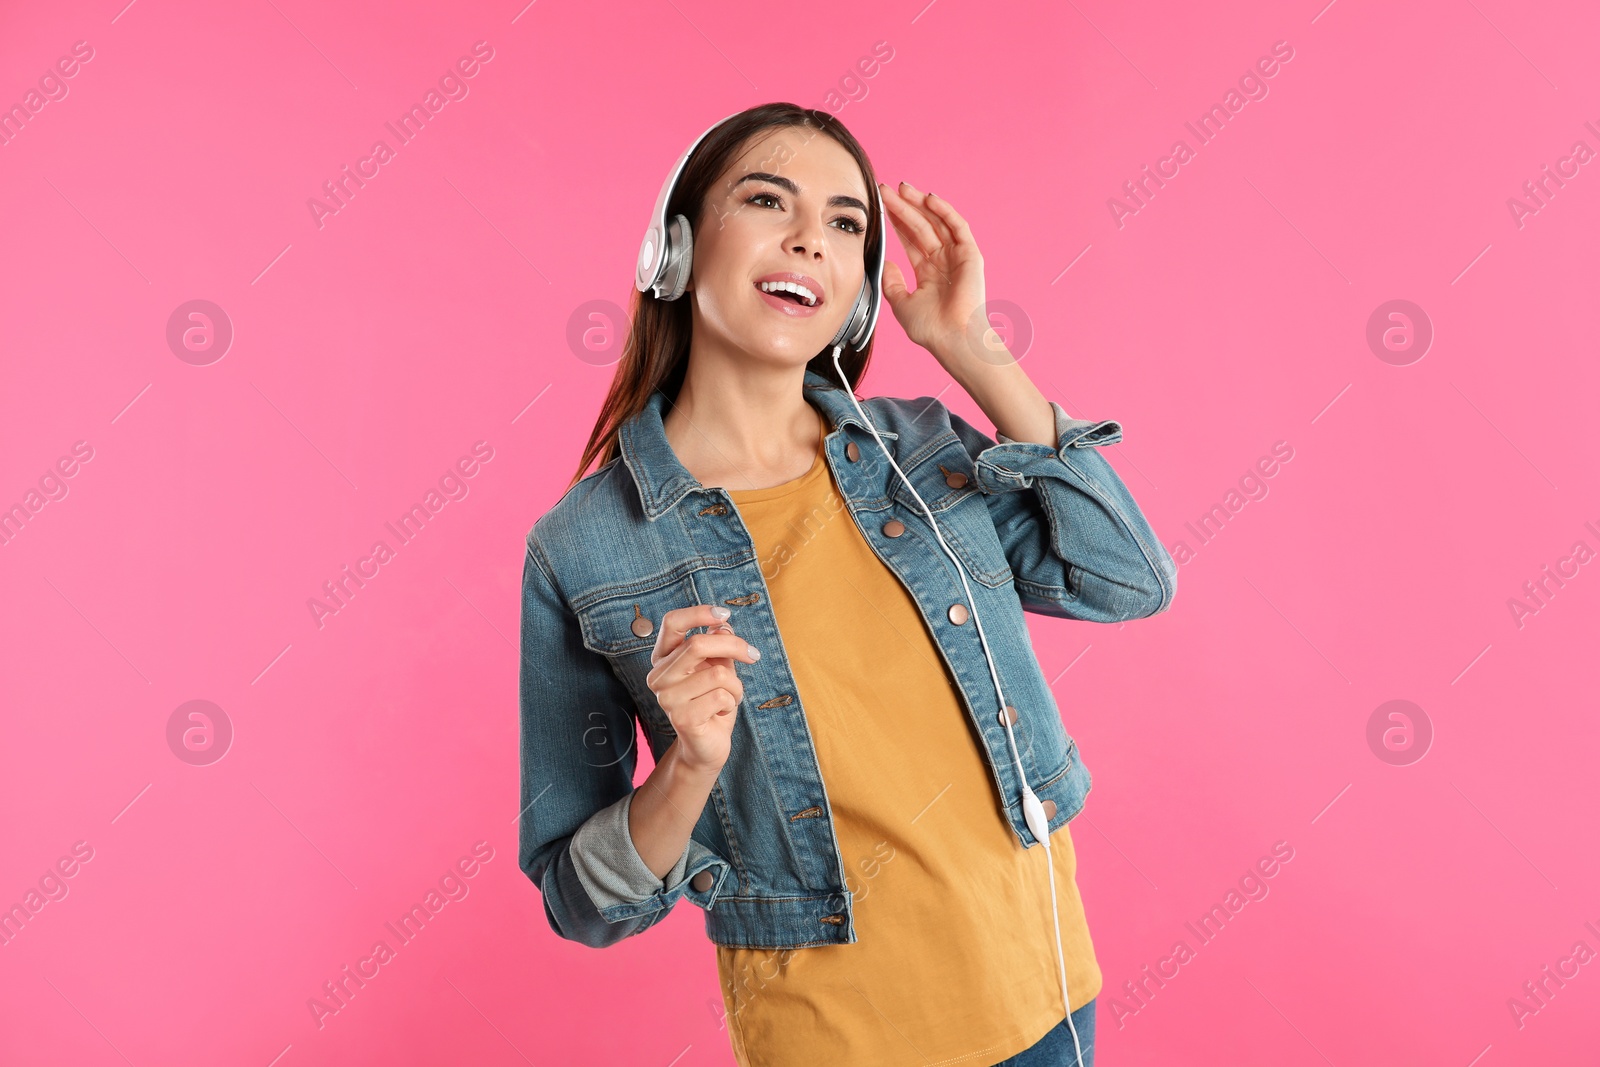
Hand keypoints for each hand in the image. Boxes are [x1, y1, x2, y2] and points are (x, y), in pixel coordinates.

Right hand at [644, 604, 760, 773]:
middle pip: (698, 644)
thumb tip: (722, 626)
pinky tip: (721, 712)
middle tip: (753, 654)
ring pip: (717, 673)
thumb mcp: (718, 666)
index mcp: (664, 658)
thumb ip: (718, 645)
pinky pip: (721, 696)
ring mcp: (667, 698)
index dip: (698, 613)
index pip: (672, 623)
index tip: (724, 614)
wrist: (707, 744)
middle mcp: (658, 676)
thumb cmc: (713, 701)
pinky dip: (732, 702)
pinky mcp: (682, 718)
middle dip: (733, 646)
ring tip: (730, 697)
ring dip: (735, 685)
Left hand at [876, 180, 989, 367]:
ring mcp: (957, 256)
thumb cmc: (931, 328)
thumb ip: (891, 283)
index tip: (880, 207)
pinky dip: (944, 211)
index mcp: (928, 273)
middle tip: (885, 190)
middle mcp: (943, 261)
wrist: (953, 338)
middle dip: (903, 207)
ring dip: (919, 204)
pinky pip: (957, 226)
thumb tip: (886, 263)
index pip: (910, 240)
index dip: (896, 222)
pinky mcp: (970, 254)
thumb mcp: (901, 304)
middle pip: (920, 226)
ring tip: (901, 188)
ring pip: (936, 222)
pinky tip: (928, 198)